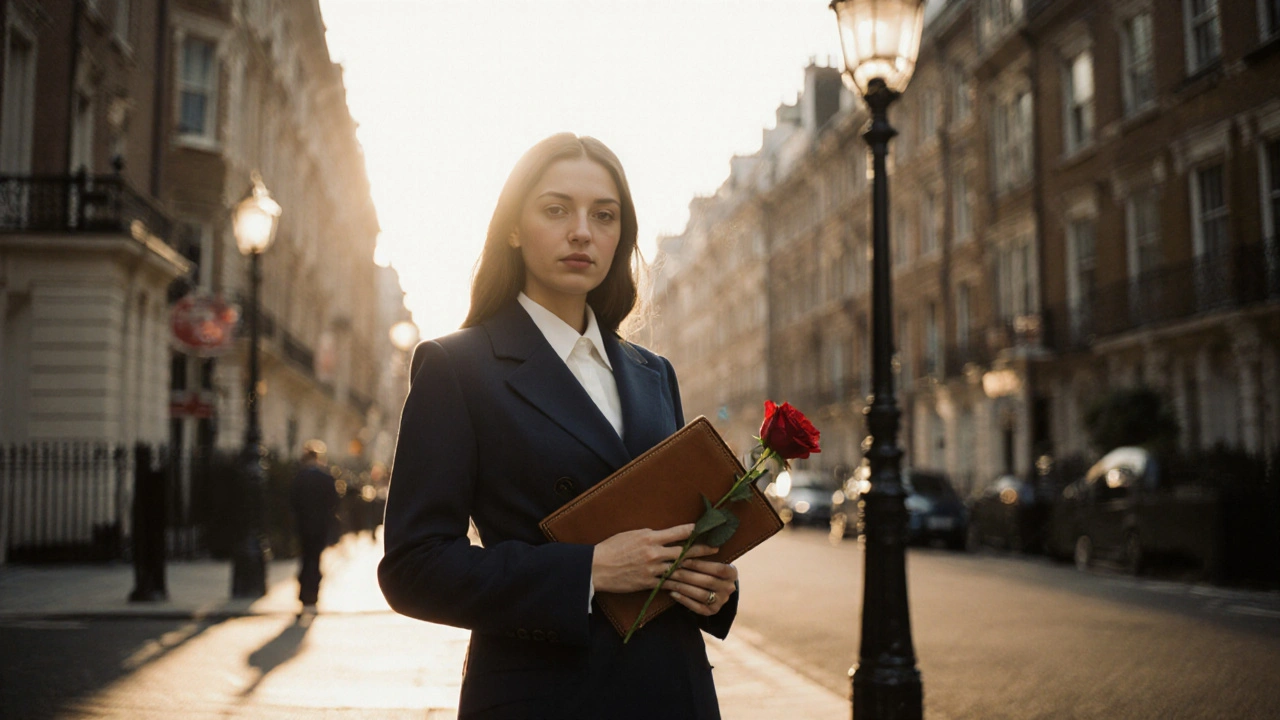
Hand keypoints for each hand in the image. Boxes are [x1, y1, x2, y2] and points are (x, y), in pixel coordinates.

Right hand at [592, 524, 717, 593]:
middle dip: (701, 550)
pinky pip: (668, 583)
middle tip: (716, 548)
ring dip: (696, 568)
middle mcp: (654, 553)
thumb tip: (663, 534)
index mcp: (650, 537)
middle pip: (683, 551)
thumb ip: (649, 535)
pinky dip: (680, 583)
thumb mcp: (631, 534)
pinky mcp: (648, 583)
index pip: (677, 532)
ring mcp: (652, 569)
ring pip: (679, 569)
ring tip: (709, 568)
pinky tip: (690, 584)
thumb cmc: (611, 547)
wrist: (597, 567)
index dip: (693, 530)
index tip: (705, 528)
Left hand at [665, 559, 736, 615]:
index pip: (718, 568)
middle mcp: (729, 588)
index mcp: (732, 573)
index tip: (682, 560)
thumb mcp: (712, 560)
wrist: (716, 588)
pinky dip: (683, 600)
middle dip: (686, 575)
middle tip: (669, 570)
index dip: (700, 564)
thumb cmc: (709, 569)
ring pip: (701, 595)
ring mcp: (721, 601)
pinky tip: (672, 593)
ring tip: (668, 581)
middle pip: (707, 581)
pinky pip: (697, 607)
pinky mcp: (712, 611)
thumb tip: (685, 547)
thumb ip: (703, 555)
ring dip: (682, 587)